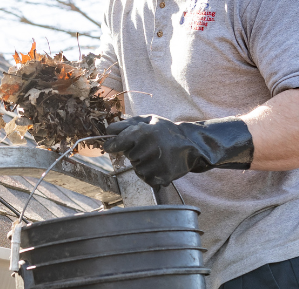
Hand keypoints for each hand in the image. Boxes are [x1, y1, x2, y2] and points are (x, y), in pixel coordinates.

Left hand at [103, 115, 253, 187]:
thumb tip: (107, 131)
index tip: (109, 146)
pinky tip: (159, 163)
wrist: (191, 145)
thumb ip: (127, 124)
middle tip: (148, 145)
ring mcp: (155, 164)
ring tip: (156, 154)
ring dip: (142, 162)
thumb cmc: (166, 130)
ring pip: (136, 167)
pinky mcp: (161, 177)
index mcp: (143, 132)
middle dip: (134, 151)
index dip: (112, 144)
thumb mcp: (148, 120)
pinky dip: (149, 172)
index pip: (118, 142)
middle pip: (128, 155)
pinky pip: (145, 177)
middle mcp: (148, 148)